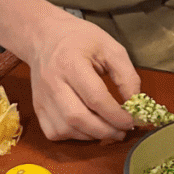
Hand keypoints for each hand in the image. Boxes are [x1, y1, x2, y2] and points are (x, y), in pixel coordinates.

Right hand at [24, 13, 140, 142]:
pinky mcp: (37, 108)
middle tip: (123, 131)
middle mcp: (52, 83)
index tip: (131, 120)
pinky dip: (74, 136)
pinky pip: (54, 132)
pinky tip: (88, 128)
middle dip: (104, 130)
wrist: (45, 37)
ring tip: (109, 130)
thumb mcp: (109, 47)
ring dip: (91, 135)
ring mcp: (42, 98)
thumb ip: (126, 74)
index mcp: (71, 62)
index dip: (115, 114)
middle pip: (78, 117)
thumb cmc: (80, 39)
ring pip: (65, 129)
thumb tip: (135, 102)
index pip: (95, 97)